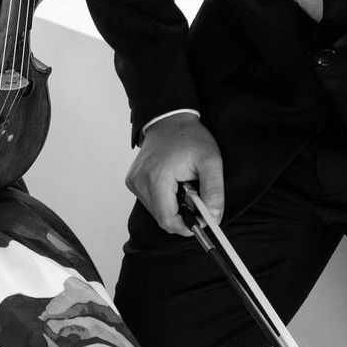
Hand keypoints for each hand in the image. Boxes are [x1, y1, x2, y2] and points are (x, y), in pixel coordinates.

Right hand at [126, 113, 223, 235]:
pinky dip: (164, 200)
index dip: (187, 226)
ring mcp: (134, 182)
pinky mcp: (133, 181)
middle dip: (182, 215)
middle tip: (196, 197)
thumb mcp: (211, 162)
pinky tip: (172, 184)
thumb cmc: (189, 138)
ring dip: (173, 207)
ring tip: (184, 186)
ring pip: (156, 212)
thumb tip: (213, 217)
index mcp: (157, 178)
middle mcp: (140, 182)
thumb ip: (214, 192)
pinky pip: (150, 202)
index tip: (202, 219)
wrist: (169, 120)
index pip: (168, 220)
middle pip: (162, 218)